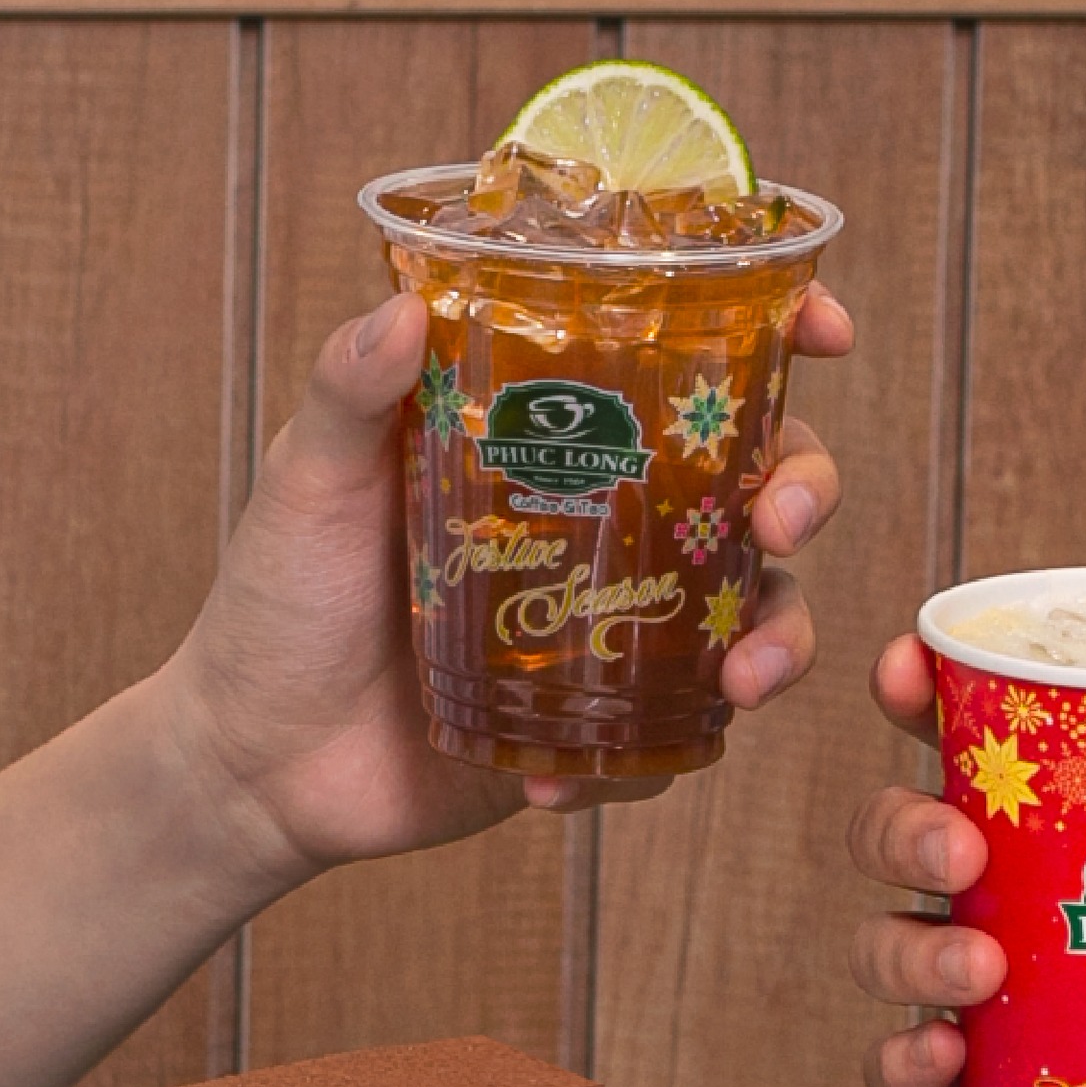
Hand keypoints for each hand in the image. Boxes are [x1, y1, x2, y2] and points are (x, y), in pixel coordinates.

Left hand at [162, 283, 854, 893]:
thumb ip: (349, 396)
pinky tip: (563, 780)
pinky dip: (649, 760)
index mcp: (554, 439)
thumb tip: (404, 305)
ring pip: (754, 614)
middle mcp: (605, 522)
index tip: (828, 331)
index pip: (684, 369)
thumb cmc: (279, 604)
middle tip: (782, 521)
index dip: (776, 338)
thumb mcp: (308, 483)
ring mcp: (615, 627)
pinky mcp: (605, 724)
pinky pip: (677, 736)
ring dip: (778, 641)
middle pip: (757, 484)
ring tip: (741, 680)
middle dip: (805, 491)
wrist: (258, 764)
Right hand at [846, 634, 1004, 1086]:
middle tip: (961, 852)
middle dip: (903, 830)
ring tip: (978, 970)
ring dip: (912, 952)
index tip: (903, 664)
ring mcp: (956, 978)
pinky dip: (905, 1062)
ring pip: (881, 947)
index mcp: (1034, 818)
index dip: (915, 692)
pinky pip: (894, 1066)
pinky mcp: (956, 1073)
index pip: (957, 735)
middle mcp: (979, 888)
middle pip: (889, 835)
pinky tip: (946, 1057)